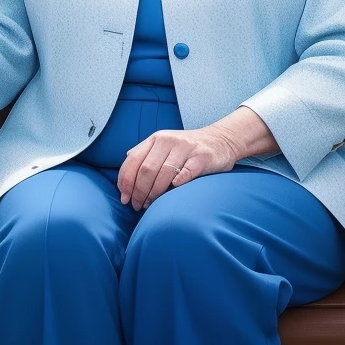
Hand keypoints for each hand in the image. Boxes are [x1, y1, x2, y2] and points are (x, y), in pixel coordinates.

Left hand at [117, 125, 242, 210]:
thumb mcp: (163, 145)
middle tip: (137, 205)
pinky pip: (187, 172)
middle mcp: (168, 141)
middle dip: (139, 191)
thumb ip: (144, 155)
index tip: (124, 197)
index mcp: (156, 139)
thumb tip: (125, 174)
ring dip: (154, 193)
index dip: (126, 180)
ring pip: (164, 173)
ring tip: (150, 205)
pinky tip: (173, 190)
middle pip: (147, 169)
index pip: (133, 159)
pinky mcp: (202, 157)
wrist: (220, 140)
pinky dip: (178, 182)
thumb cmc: (187, 148)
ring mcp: (186, 148)